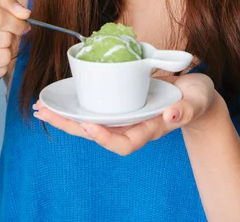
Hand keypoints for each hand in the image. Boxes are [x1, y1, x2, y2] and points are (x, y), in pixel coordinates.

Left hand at [33, 73, 220, 155]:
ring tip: (42, 109)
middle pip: (98, 134)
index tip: (88, 126)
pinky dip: (78, 104)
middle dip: (70, 126)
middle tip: (45, 114)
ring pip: (92, 122)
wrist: (196, 96)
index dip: (105, 138)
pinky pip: (96, 108)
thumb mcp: (197, 102)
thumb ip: (186, 110)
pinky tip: (62, 97)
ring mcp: (126, 116)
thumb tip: (171, 116)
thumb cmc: (197, 100)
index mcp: (151, 129)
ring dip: (66, 117)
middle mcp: (134, 126)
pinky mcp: (122, 104)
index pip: (125, 143)